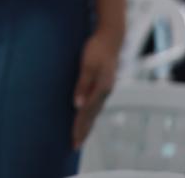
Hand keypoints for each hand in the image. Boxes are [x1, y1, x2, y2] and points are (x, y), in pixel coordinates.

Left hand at [72, 27, 121, 148]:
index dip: (79, 128)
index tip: (73, 141)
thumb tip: (76, 105)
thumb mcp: (87, 65)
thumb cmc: (96, 49)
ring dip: (87, 125)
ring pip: (94, 112)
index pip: (86, 114)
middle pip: (91, 116)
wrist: (110, 38)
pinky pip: (95, 105)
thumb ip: (82, 84)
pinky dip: (90, 115)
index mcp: (101, 89)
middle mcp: (104, 92)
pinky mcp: (103, 85)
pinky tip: (87, 117)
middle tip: (75, 146)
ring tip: (80, 136)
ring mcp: (105, 90)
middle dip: (83, 131)